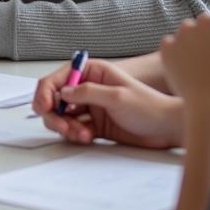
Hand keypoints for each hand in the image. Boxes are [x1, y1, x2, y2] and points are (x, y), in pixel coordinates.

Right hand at [32, 59, 184, 148]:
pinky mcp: (94, 125)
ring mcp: (90, 107)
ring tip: (81, 134)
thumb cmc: (149, 107)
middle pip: (55, 99)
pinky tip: (87, 137)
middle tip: (63, 127)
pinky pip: (73, 129)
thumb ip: (88, 92)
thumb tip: (63, 93)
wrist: (166, 129)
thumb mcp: (117, 96)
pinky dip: (74, 135)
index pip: (58, 79)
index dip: (45, 92)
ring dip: (65, 126)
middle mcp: (87, 88)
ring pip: (62, 116)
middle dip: (55, 114)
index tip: (43, 107)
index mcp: (92, 72)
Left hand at [161, 14, 209, 110]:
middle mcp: (188, 26)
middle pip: (195, 29)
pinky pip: (170, 47)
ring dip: (189, 46)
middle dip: (202, 39)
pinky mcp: (164, 53)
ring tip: (200, 67)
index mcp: (209, 21)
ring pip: (183, 38)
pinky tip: (188, 67)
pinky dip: (176, 54)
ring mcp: (174, 39)